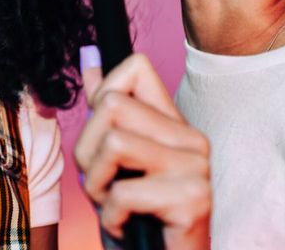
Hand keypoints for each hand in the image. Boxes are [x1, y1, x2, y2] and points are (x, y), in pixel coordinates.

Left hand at [74, 52, 211, 249]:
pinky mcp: (194, 200)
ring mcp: (197, 168)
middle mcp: (192, 140)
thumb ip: (104, 112)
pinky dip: (110, 218)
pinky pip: (123, 192)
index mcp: (174, 124)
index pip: (135, 68)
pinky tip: (127, 227)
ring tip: (113, 206)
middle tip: (103, 186)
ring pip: (113, 143)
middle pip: (111, 106)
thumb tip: (89, 56)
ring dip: (96, 185)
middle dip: (86, 153)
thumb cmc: (135, 221)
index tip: (101, 141)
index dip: (100, 99)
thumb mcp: (110, 162)